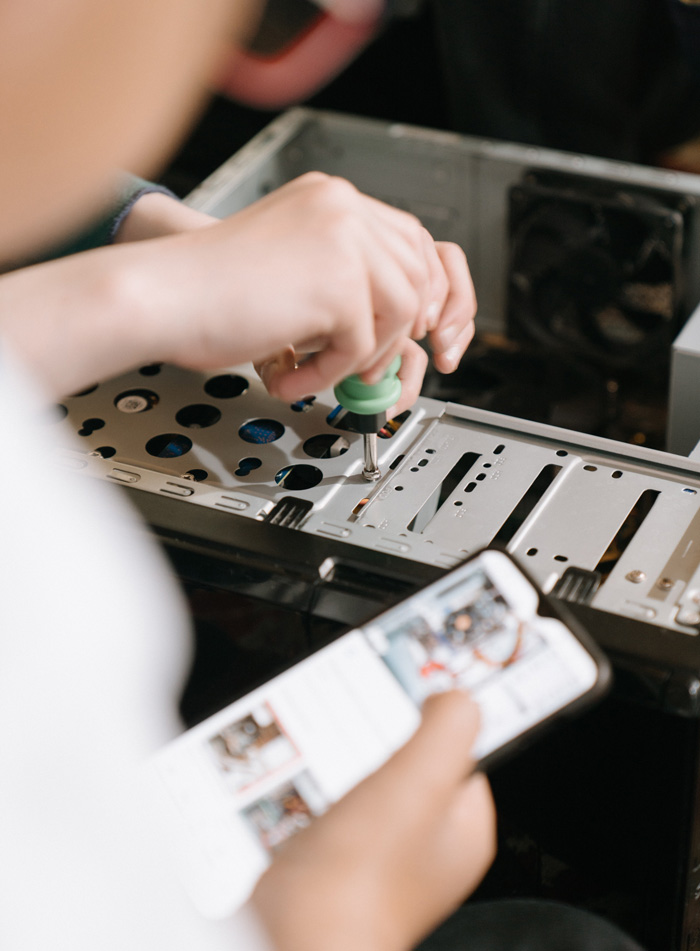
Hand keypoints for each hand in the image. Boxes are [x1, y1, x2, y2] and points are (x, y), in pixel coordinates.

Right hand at [151, 172, 475, 399]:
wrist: (160, 295)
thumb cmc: (207, 290)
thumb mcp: (290, 266)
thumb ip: (341, 276)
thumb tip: (394, 319)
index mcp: (331, 201)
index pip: (410, 240)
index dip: (421, 291)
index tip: (415, 330)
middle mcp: (341, 208)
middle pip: (420, 274)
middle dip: (402, 330)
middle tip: (369, 366)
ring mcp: (342, 239)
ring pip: (400, 311)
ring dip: (363, 355)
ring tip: (317, 369)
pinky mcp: (336, 281)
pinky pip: (362, 345)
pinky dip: (328, 372)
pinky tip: (291, 374)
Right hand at [251, 691, 495, 950]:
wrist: (300, 931)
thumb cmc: (363, 874)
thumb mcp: (422, 775)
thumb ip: (449, 726)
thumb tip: (456, 698)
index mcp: (464, 832)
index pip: (465, 757)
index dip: (440, 727)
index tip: (416, 702)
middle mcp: (429, 851)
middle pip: (415, 769)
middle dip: (388, 748)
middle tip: (369, 740)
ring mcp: (384, 860)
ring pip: (373, 788)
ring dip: (352, 772)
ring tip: (341, 770)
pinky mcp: (341, 865)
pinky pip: (340, 812)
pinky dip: (327, 798)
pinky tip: (317, 798)